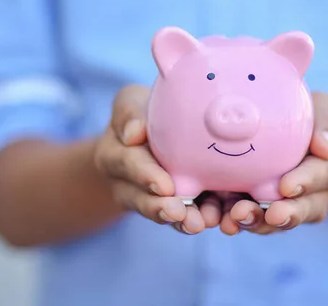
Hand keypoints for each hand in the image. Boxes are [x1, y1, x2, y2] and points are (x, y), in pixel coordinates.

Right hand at [94, 84, 215, 233]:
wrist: (148, 135)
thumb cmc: (141, 114)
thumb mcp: (130, 103)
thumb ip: (128, 114)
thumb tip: (134, 133)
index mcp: (113, 156)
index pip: (128, 164)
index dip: (145, 176)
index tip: (164, 186)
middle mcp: (127, 185)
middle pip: (141, 200)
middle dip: (160, 208)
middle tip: (179, 213)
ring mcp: (149, 199)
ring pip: (163, 214)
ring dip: (181, 221)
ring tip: (198, 224)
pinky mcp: (174, 205)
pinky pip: (184, 217)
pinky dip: (198, 219)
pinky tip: (214, 220)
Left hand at [228, 92, 327, 233]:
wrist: (280, 131)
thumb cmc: (304, 116)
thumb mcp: (320, 109)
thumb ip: (325, 123)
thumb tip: (325, 147)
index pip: (323, 175)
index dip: (306, 181)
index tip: (287, 186)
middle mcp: (312, 195)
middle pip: (304, 210)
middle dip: (287, 214)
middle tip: (272, 214)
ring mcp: (285, 207)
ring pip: (275, 222)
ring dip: (258, 222)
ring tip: (238, 218)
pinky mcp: (258, 210)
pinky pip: (249, 221)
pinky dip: (236, 222)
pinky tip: (224, 222)